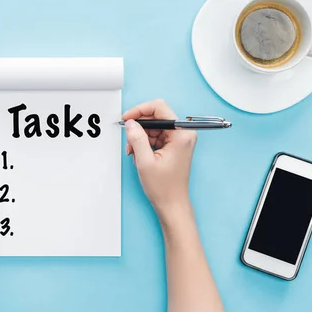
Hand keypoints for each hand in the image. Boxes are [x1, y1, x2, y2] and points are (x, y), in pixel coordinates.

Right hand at [123, 100, 196, 229]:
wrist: (172, 204)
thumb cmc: (164, 187)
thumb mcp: (145, 161)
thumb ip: (137, 139)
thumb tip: (131, 123)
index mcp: (181, 135)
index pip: (159, 108)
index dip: (140, 110)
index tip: (127, 118)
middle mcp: (183, 134)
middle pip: (156, 116)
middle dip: (139, 127)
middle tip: (128, 139)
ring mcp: (180, 140)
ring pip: (154, 127)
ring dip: (140, 137)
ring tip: (134, 152)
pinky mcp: (174, 145)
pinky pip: (156, 136)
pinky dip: (144, 143)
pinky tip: (140, 155)